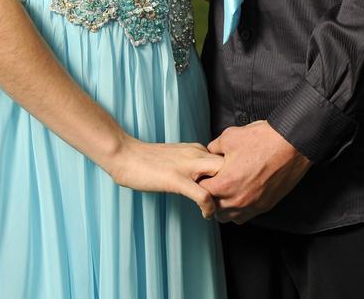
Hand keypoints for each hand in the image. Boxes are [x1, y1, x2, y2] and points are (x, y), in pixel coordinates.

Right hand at [109, 137, 224, 218]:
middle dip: (238, 182)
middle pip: (231, 164)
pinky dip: (210, 208)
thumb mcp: (177, 156)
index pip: (226, 158)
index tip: (233, 189)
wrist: (125, 154)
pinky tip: (207, 215)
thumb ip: (192, 163)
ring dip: (226, 197)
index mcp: (196, 148)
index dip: (234, 174)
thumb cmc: (148, 159)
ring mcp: (187, 166)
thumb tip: (205, 177)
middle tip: (234, 202)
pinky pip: (203, 195)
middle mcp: (196, 153)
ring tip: (223, 212)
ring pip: (222, 178)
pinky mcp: (177, 180)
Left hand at [200, 120, 310, 223]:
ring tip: (226, 191)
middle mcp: (238, 200)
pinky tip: (241, 195)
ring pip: (229, 217)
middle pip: (214, 210)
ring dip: (224, 207)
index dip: (201, 183)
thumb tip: (210, 152)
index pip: (203, 193)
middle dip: (211, 197)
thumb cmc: (261, 140)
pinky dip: (239, 209)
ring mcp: (252, 205)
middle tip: (214, 183)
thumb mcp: (229, 136)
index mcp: (226, 183)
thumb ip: (214, 147)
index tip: (204, 176)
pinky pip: (245, 216)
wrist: (290, 145)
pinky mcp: (265, 206)